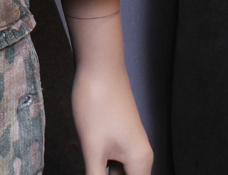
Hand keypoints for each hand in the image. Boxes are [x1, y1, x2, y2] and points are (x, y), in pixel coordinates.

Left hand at [70, 42, 152, 174]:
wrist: (98, 64)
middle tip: (89, 167)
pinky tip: (87, 164)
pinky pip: (111, 158)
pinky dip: (99, 166)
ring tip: (87, 158)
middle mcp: (139, 155)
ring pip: (116, 172)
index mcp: (140, 162)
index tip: (94, 174)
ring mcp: (128, 142)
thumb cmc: (97, 103)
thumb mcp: (93, 148)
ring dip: (100, 172)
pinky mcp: (117, 132)